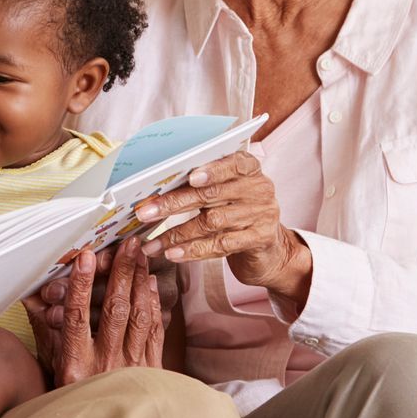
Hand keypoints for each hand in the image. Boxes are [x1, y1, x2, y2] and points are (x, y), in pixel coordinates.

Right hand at [23, 242, 167, 386]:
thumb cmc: (75, 398)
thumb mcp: (53, 368)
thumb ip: (46, 332)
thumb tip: (34, 296)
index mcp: (75, 365)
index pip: (78, 317)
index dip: (82, 285)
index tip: (86, 257)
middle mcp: (105, 365)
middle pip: (114, 309)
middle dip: (121, 272)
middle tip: (127, 244)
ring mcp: (132, 368)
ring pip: (138, 316)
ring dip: (140, 282)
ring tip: (140, 256)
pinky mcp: (151, 370)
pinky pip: (154, 331)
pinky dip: (153, 304)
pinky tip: (150, 284)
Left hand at [133, 150, 310, 303]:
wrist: (271, 249)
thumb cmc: (237, 213)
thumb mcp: (226, 193)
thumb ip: (201, 186)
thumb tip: (156, 190)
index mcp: (249, 168)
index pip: (232, 163)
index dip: (212, 170)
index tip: (189, 177)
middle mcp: (258, 188)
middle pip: (211, 195)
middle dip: (174, 204)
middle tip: (145, 213)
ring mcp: (261, 214)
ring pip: (212, 223)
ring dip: (177, 234)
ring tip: (152, 243)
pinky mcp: (259, 240)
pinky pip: (221, 245)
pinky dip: (193, 250)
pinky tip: (173, 254)